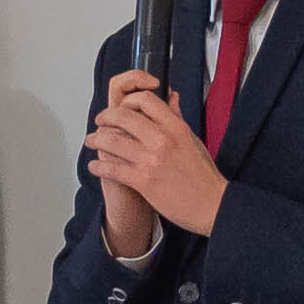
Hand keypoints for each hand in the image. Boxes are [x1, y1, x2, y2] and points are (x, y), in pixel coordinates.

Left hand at [89, 67, 224, 250]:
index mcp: (176, 127)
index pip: (145, 100)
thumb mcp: (193, 140)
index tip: (122, 106)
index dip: (128, 100)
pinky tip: (95, 167)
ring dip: (96, 140)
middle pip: (123, 116)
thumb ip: (177, 117)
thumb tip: (171, 97)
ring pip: (112, 141)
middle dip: (105, 117)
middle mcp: (162, 140)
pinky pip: (113, 169)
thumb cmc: (204, 176)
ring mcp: (151, 160)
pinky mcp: (143, 181)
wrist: (211, 205)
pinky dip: (99, 167)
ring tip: (92, 142)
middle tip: (100, 122)